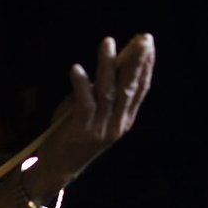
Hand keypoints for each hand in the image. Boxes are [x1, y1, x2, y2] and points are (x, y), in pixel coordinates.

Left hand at [37, 33, 155, 180]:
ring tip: (108, 43)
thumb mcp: (91, 114)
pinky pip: (83, 104)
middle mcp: (116, 125)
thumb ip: (98, 94)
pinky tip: (77, 69)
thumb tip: (104, 67)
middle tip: (142, 39)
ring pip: (107, 92)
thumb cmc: (72, 136)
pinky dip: (80, 85)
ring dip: (107, 65)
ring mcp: (100, 129)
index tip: (149, 44)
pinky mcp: (81, 131)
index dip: (146, 66)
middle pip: (129, 88)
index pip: (140, 90)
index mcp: (124, 120)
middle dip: (136, 61)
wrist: (58, 168)